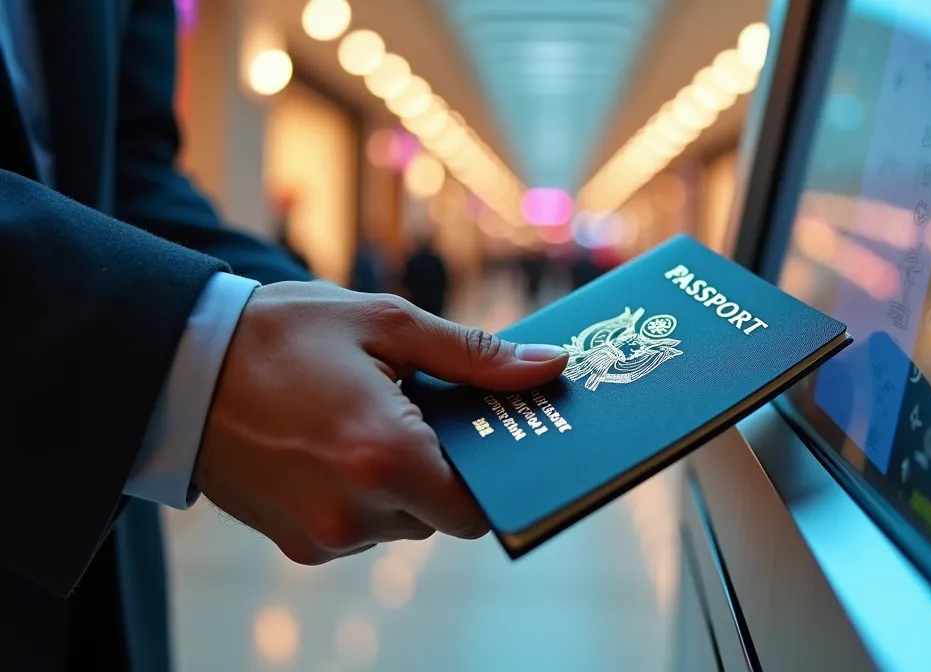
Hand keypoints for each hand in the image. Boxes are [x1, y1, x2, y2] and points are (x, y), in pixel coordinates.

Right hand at [195, 281, 567, 564]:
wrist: (176, 365)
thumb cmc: (283, 333)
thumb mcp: (386, 324)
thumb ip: (475, 357)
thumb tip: (548, 369)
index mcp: (384, 457)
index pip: (478, 510)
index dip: (488, 476)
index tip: (483, 436)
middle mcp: (355, 512)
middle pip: (440, 513)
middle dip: (440, 466)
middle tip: (420, 409)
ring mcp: (322, 535)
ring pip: (401, 522)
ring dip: (400, 480)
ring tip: (368, 418)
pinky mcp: (296, 544)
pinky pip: (359, 528)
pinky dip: (362, 493)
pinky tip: (334, 442)